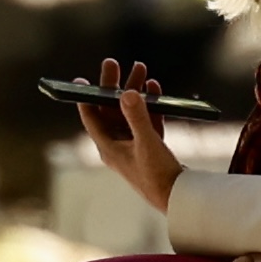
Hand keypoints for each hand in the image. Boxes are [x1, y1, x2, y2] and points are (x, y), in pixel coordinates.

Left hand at [75, 56, 181, 210]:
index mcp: (108, 147)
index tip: (81, 79)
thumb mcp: (147, 143)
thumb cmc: (158, 176)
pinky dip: (150, 105)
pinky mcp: (149, 147)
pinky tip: (155, 89)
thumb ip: (137, 117)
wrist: (179, 198)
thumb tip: (127, 92)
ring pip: (129, 112)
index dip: (85, 97)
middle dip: (113, 86)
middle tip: (113, 63)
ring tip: (141, 69)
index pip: (91, 117)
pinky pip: (146, 120)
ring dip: (134, 91)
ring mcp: (133, 146)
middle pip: (110, 110)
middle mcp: (117, 145)